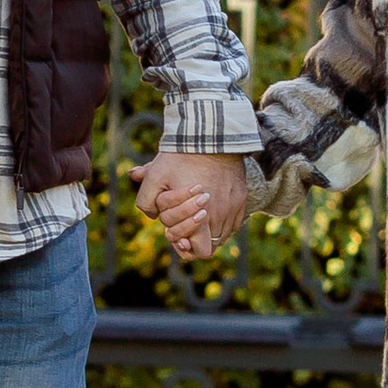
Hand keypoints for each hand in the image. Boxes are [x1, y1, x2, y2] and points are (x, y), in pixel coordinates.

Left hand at [134, 149, 250, 261]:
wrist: (212, 135)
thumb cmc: (182, 157)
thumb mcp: (156, 175)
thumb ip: (145, 199)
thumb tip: (150, 214)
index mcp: (202, 217)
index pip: (201, 252)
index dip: (188, 247)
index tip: (178, 234)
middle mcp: (221, 216)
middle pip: (212, 244)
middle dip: (196, 237)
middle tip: (186, 222)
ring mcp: (234, 207)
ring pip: (223, 233)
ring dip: (210, 228)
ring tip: (197, 213)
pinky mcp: (242, 198)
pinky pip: (234, 220)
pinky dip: (223, 218)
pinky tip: (211, 205)